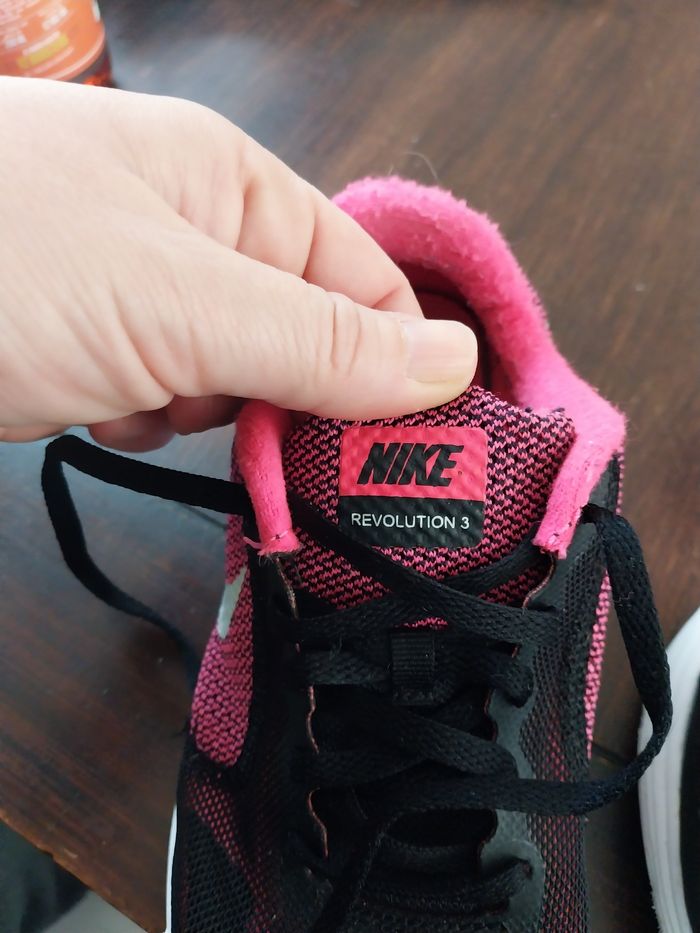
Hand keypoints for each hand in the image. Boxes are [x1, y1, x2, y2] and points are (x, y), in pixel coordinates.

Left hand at [0, 78, 475, 449]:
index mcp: (233, 188)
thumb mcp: (180, 307)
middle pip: (299, 336)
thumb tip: (451, 363)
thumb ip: (322, 344)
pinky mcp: (88, 337)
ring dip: (198, 409)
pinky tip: (93, 407)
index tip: (396, 447)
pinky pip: (160, 393)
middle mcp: (192, 228)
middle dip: (278, 396)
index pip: (363, 282)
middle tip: (245, 427)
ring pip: (229, 377)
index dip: (391, 365)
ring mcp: (135, 283)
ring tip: (137, 396)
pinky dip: (140, 416)